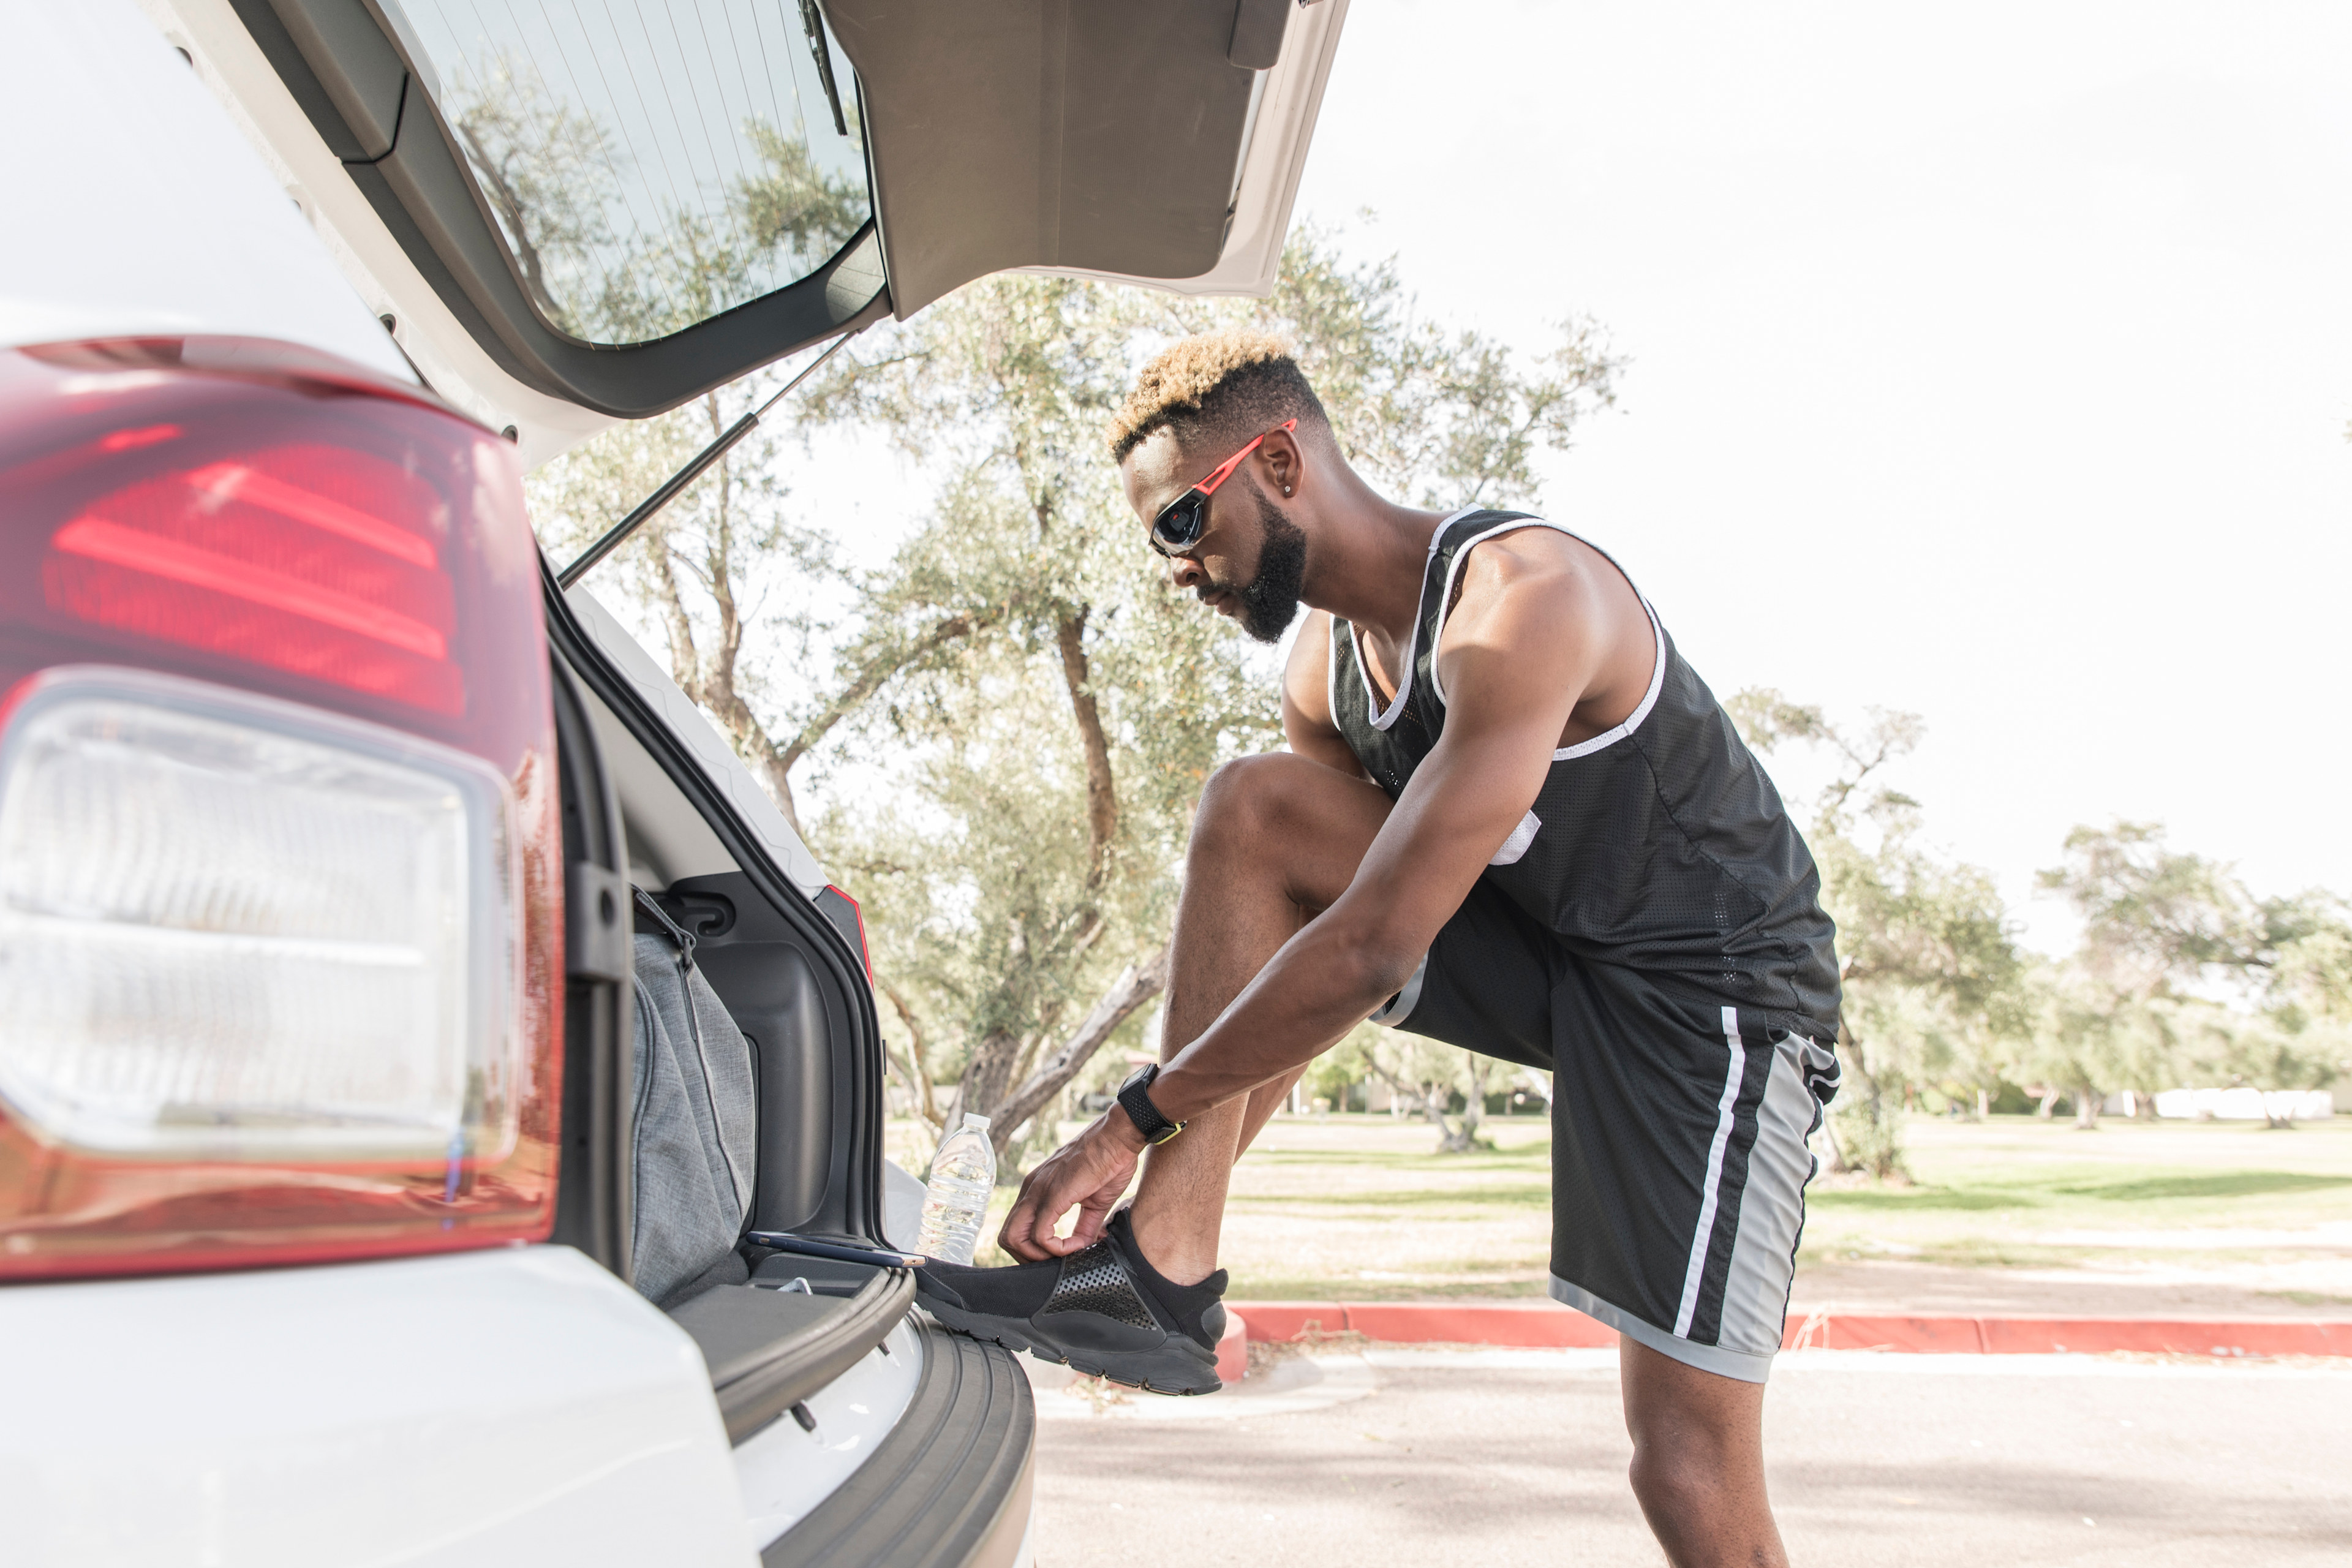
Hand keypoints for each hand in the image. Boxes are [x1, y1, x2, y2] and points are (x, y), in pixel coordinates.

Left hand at [997, 1110, 1146, 1260]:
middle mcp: (1031, 1190)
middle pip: (1007, 1237)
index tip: (1061, 1254)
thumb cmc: (1109, 1163)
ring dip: (1038, 1256)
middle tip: (1057, 1260)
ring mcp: (1039, 1191)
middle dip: (1029, 1258)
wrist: (1119, 1137)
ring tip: (1065, 1254)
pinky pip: (1040, 1234)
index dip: (1033, 1250)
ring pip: (1014, 1238)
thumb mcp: (1093, 1202)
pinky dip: (1056, 1249)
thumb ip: (1083, 1227)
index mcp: (1037, 1190)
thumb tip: (1082, 1250)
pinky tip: (1076, 1245)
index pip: (1016, 1229)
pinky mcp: (1054, 1194)